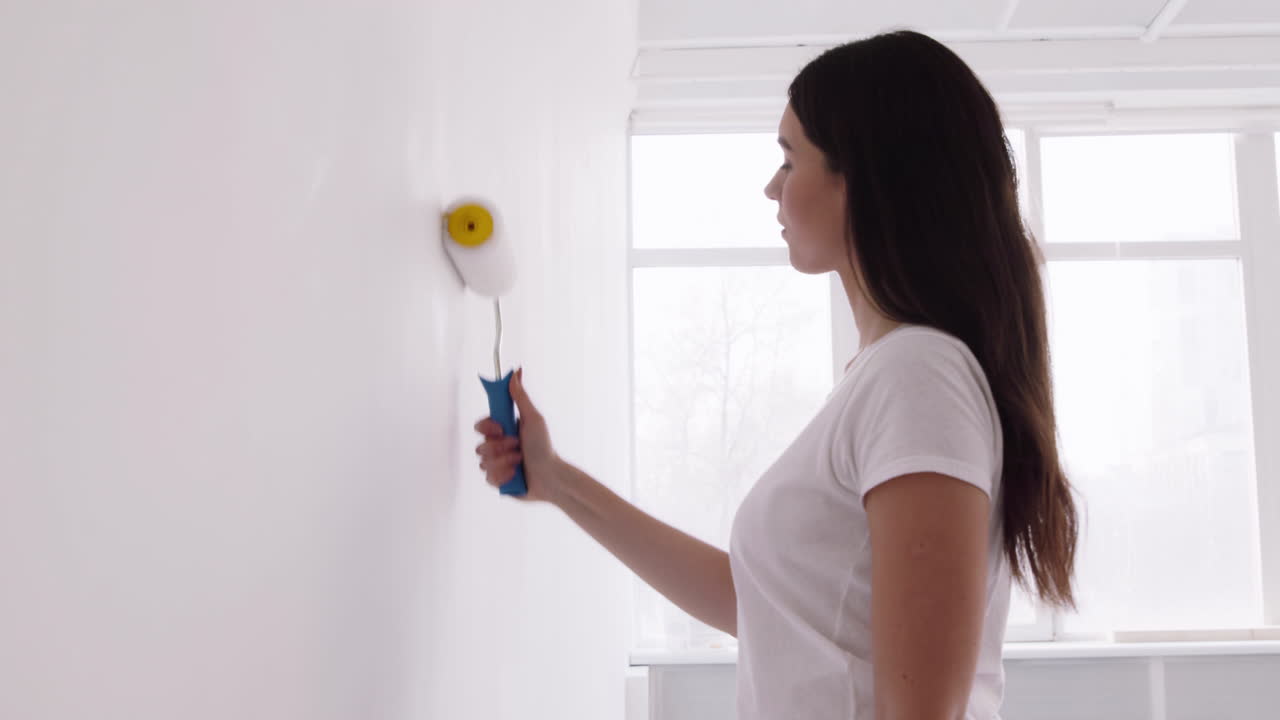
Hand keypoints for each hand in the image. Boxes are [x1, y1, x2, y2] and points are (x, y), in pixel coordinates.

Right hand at [473, 367, 561, 503]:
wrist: (550, 476)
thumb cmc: (544, 447)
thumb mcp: (533, 419)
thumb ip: (520, 397)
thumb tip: (515, 373)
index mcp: (504, 432)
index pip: (482, 426)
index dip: (487, 427)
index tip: (500, 428)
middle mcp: (498, 448)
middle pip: (480, 446)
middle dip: (499, 447)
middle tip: (517, 447)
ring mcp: (496, 465)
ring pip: (483, 463)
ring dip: (504, 461)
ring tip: (520, 462)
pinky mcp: (498, 482)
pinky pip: (488, 478)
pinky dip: (504, 476)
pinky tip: (515, 474)